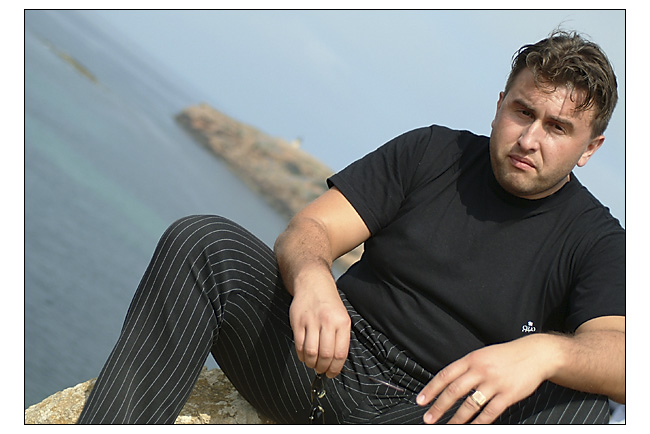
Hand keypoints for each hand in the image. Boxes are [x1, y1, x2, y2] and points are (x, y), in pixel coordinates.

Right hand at [289, 269, 350, 377]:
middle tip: (321, 370)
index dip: (336, 368)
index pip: (340, 353)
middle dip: (323, 368)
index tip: (332, 374)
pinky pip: (299, 345)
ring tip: (312, 364)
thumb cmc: (329, 303)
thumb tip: (336, 362)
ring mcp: (312, 321)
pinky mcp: (298, 321)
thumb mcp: (342, 317)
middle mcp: (328, 322)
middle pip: (326, 355)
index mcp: (342, 322)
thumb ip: (340, 337)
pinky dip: (301, 355)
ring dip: (311, 363)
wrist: (313, 283)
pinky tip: (304, 356)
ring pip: (311, 352)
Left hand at [416, 335, 553, 423]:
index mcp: (472, 359)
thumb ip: (467, 367)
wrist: (535, 354)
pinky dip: (478, 422)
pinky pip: (490, 412)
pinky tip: (471, 428)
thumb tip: (449, 382)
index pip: (445, 375)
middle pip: (454, 391)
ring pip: (470, 404)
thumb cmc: (507, 355)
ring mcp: (494, 383)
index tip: (421, 400)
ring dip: (456, 418)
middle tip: (429, 418)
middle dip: (439, 407)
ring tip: (448, 427)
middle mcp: (480, 370)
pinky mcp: (508, 395)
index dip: (431, 389)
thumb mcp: (483, 354)